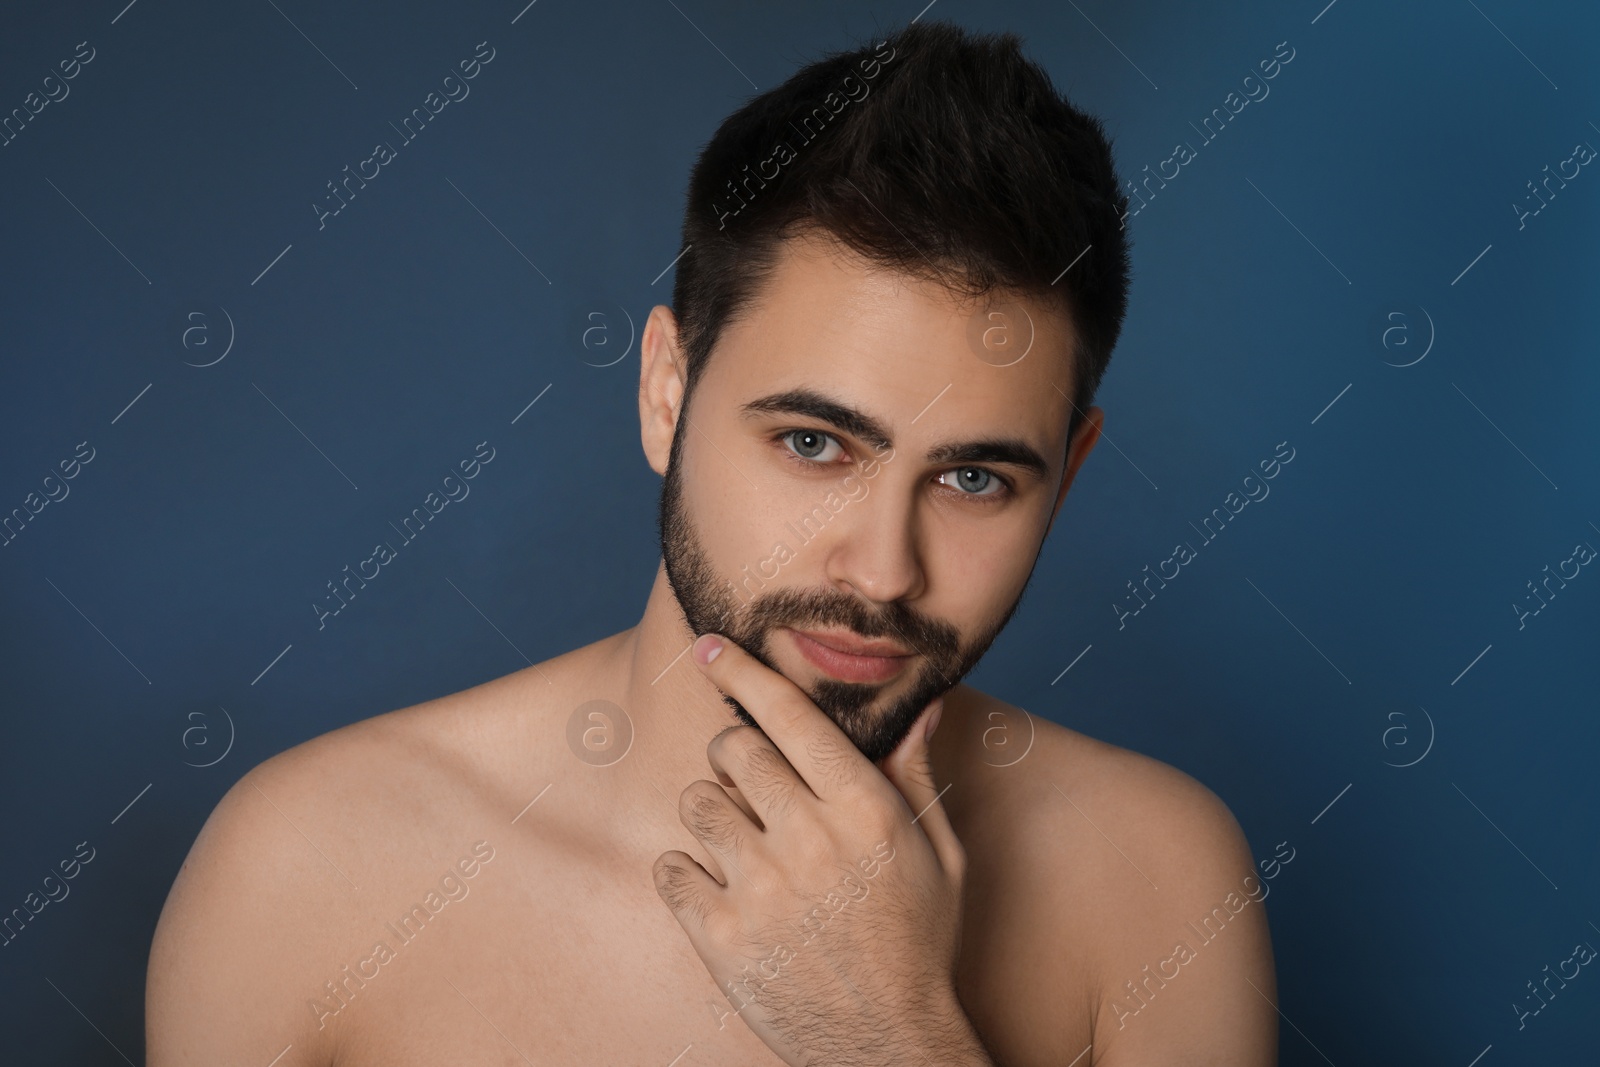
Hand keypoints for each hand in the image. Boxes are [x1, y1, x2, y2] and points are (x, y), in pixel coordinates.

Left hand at [652, 633, 992, 1065]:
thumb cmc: (921, 945)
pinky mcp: (720, 937)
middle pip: (732, 748)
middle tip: (750, 782)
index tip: (711, 647)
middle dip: (733, 752)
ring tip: (743, 845)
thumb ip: (918, 777)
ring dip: (712, 812)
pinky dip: (685, 872)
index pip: (790, 716)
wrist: (889, 1046)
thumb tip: (921, 706)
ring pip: (696, 803)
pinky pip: (670, 868)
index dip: (744, 671)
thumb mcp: (941, 857)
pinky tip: (719, 890)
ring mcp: (760, 889)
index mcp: (865, 810)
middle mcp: (809, 839)